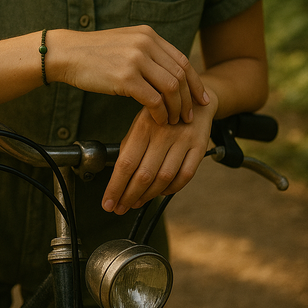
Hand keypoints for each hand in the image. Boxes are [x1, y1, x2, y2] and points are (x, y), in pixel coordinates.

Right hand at [56, 26, 208, 124]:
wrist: (67, 53)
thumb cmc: (93, 52)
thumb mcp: (125, 43)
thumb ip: (147, 51)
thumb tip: (168, 71)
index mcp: (148, 35)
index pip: (182, 60)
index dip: (195, 82)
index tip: (201, 98)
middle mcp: (145, 44)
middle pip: (180, 75)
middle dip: (188, 99)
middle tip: (189, 116)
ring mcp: (136, 60)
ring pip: (170, 89)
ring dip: (175, 108)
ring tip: (173, 121)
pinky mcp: (125, 78)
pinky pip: (154, 100)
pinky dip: (160, 113)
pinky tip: (158, 120)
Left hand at [101, 94, 217, 213]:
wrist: (194, 98)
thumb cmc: (161, 114)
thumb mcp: (140, 121)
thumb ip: (130, 145)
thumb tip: (118, 175)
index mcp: (144, 125)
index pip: (126, 162)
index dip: (116, 186)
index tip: (107, 202)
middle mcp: (163, 133)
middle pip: (144, 174)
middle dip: (129, 196)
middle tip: (119, 208)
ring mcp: (183, 140)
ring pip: (164, 178)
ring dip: (148, 196)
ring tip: (135, 203)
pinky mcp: (199, 147)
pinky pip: (185, 176)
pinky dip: (171, 189)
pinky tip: (160, 192)